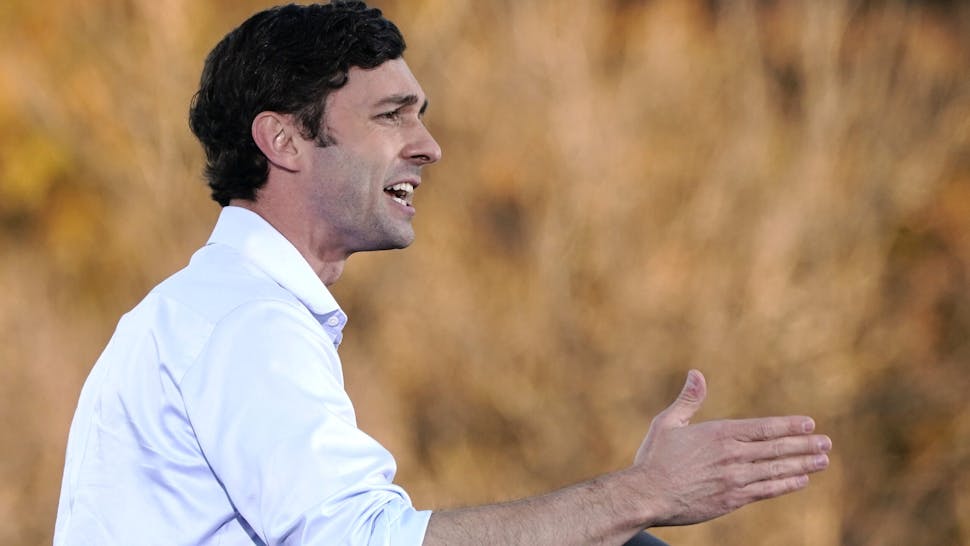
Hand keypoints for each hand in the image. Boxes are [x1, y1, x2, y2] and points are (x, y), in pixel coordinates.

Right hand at [631, 370, 831, 526]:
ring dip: (802, 464)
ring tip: (822, 460)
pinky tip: (800, 480)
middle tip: (826, 443)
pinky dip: (785, 484)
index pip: (763, 428)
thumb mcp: (668, 423)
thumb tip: (696, 373)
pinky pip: (766, 490)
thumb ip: (688, 400)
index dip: (789, 426)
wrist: (647, 495)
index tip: (809, 424)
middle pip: (776, 448)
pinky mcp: (732, 499)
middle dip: (804, 444)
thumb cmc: (654, 459)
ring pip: (776, 470)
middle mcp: (732, 455)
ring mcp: (734, 478)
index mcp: (719, 434)